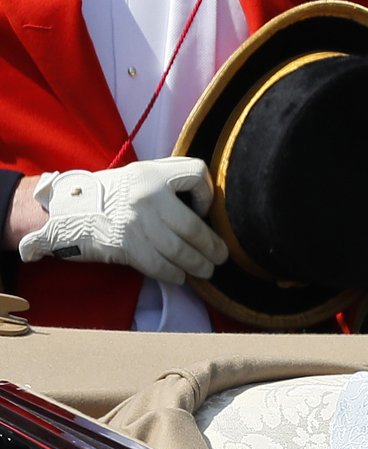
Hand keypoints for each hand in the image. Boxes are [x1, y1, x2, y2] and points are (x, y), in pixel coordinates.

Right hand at [18, 157, 228, 283]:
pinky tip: (179, 276)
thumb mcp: (140, 175)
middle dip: (212, 247)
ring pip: (181, 250)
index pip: (196, 174)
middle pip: (194, 226)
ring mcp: (137, 222)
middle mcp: (148, 195)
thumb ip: (170, 181)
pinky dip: (174, 274)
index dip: (206, 194)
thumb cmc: (112, 194)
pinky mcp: (126, 245)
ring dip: (198, 264)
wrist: (66, 210)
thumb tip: (206, 208)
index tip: (203, 210)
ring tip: (206, 270)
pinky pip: (159, 265)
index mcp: (153, 173)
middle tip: (220, 257)